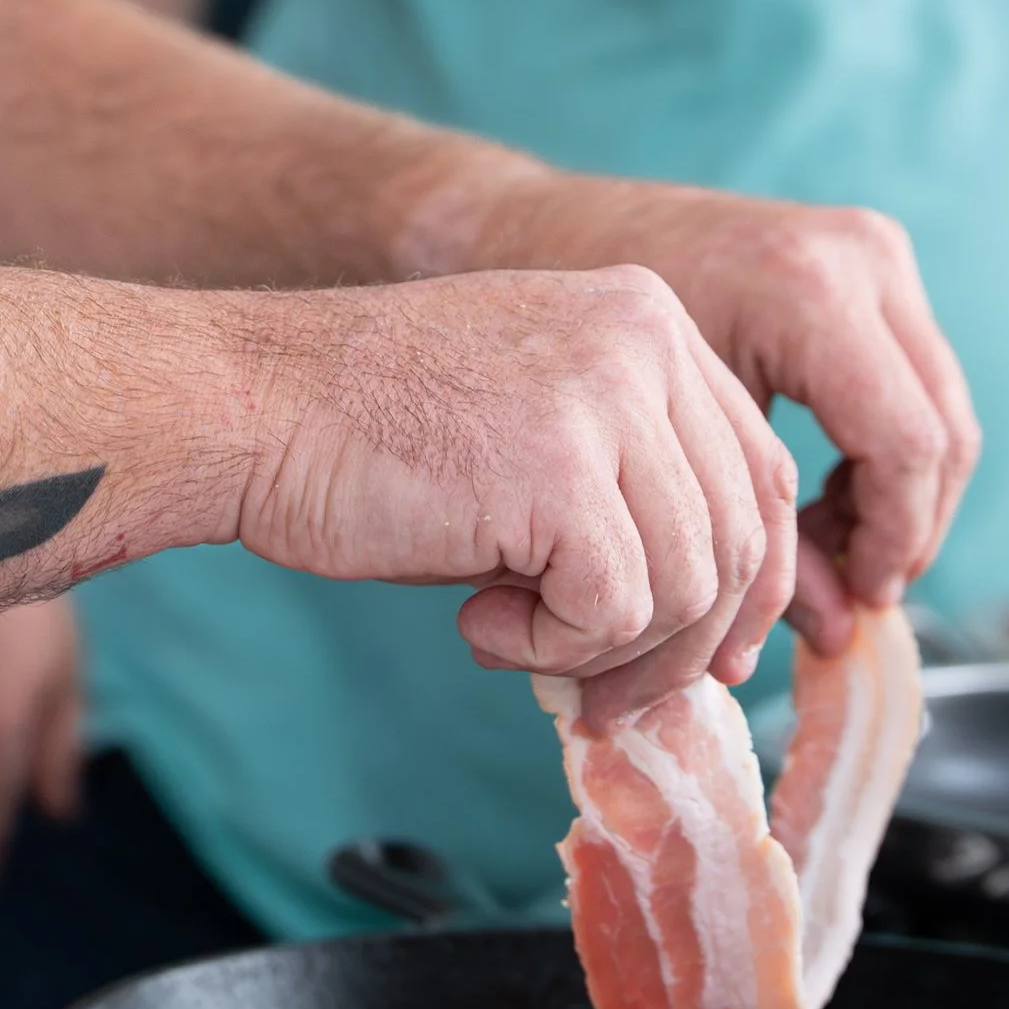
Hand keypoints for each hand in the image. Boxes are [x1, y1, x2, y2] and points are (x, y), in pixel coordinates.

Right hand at [231, 265, 796, 709]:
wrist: (251, 405)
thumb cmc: (370, 434)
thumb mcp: (536, 428)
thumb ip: (631, 493)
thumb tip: (714, 635)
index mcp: (649, 317)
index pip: (758, 468)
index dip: (745, 583)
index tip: (704, 657)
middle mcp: (646, 339)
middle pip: (741, 534)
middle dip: (685, 644)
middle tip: (600, 692)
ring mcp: (608, 396)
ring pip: (690, 584)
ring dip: (612, 655)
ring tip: (517, 646)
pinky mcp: (562, 468)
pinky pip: (617, 610)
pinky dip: (555, 650)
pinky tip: (477, 625)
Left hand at [456, 179, 979, 652]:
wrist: (547, 233)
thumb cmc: (587, 343)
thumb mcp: (674, 447)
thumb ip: (760, 543)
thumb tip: (840, 638)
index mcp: (807, 292)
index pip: (906, 446)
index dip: (892, 540)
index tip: (857, 600)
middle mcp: (857, 257)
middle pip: (943, 430)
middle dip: (908, 527)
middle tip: (857, 589)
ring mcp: (872, 250)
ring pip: (942, 408)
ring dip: (901, 496)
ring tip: (833, 553)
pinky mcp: (868, 259)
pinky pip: (915, 379)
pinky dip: (885, 454)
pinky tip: (825, 500)